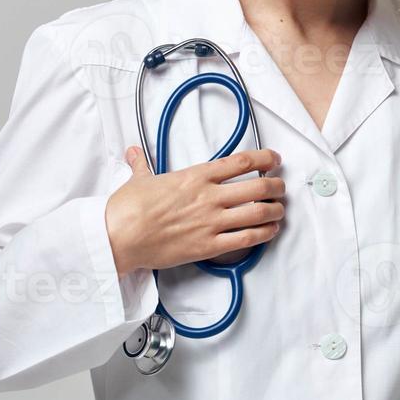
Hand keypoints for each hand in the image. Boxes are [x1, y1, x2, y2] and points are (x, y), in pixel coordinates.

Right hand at [105, 146, 284, 275]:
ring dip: (275, 210)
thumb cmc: (128, 207)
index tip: (275, 159)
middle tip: (280, 187)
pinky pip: (246, 240)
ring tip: (279, 210)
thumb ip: (143, 165)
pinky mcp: (208, 246)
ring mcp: (211, 222)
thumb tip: (134, 153)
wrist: (118, 236)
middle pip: (258, 187)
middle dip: (276, 186)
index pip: (241, 162)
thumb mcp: (139, 179)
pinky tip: (270, 231)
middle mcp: (209, 197)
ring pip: (258, 213)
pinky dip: (264, 234)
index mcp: (196, 176)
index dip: (265, 159)